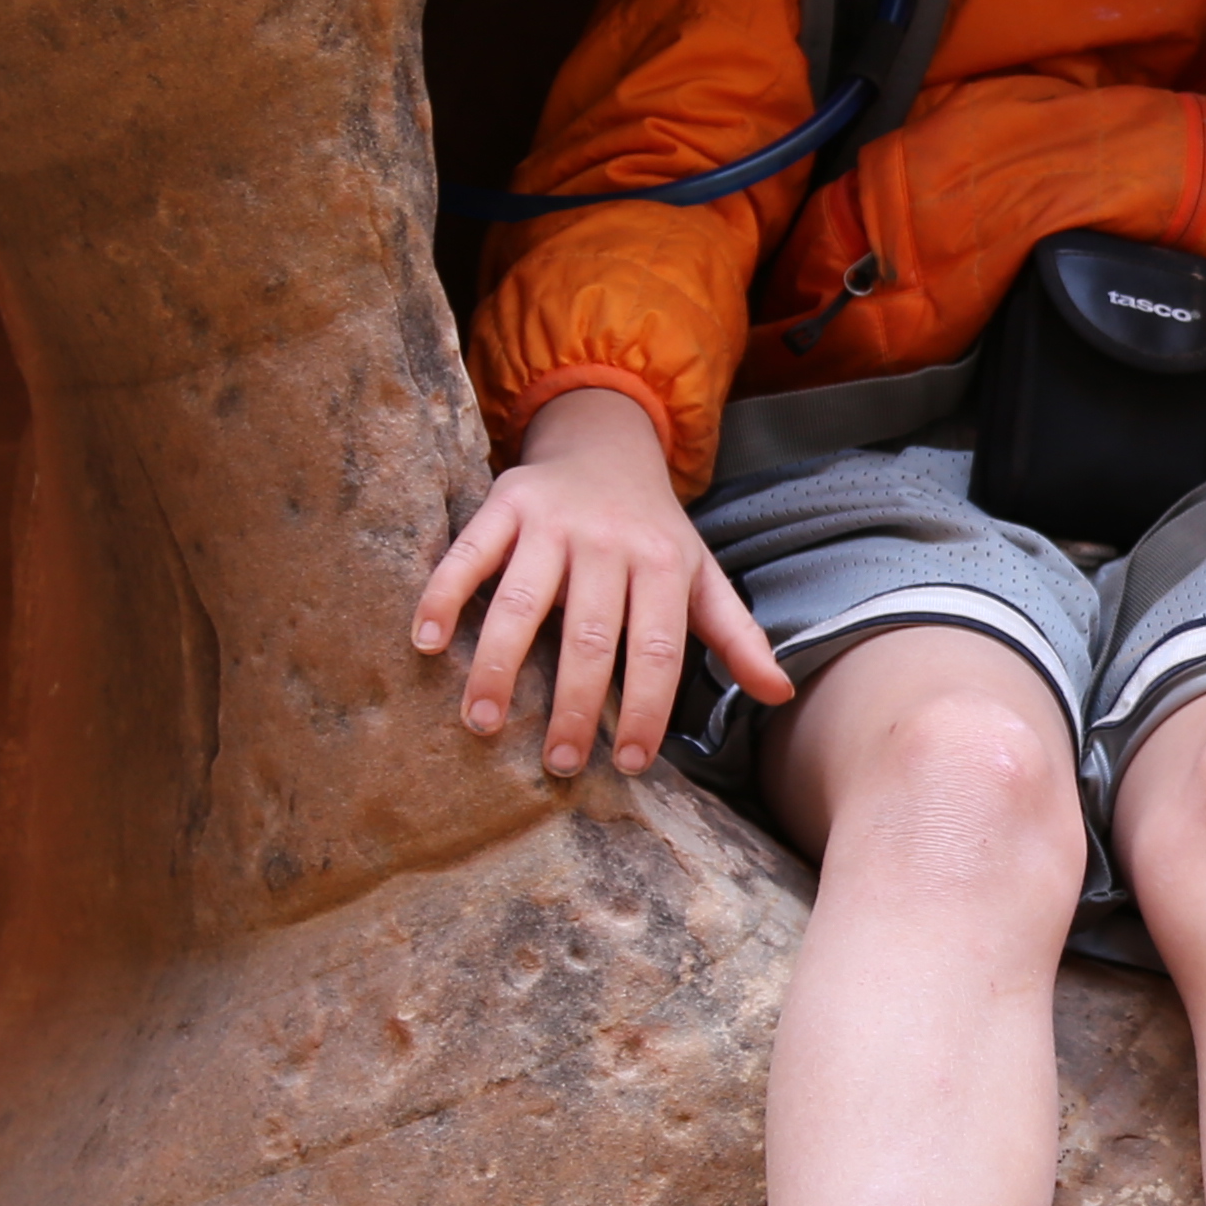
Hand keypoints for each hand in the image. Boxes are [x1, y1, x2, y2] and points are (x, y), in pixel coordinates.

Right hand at [412, 386, 791, 778]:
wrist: (606, 441)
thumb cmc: (653, 531)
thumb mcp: (701, 576)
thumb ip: (737, 636)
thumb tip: (780, 694)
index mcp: (663, 565)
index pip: (658, 651)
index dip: (647, 710)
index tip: (628, 765)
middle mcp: (609, 542)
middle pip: (591, 638)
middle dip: (575, 707)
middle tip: (558, 763)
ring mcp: (552, 522)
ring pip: (523, 602)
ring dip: (498, 666)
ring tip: (481, 722)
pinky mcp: (504, 503)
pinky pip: (469, 554)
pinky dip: (442, 595)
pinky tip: (424, 642)